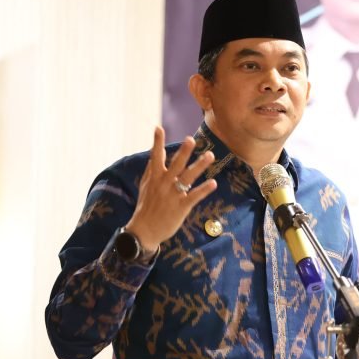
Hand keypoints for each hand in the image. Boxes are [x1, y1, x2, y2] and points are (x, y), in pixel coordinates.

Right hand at [125, 126, 216, 249]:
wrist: (144, 231)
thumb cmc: (146, 207)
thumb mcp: (146, 186)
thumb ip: (152, 170)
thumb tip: (155, 154)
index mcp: (154, 177)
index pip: (155, 156)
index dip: (156, 142)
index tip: (158, 128)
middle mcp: (164, 184)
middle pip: (175, 164)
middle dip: (183, 152)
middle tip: (191, 139)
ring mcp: (173, 195)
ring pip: (188, 177)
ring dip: (199, 166)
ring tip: (210, 155)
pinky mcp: (181, 207)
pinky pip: (194, 196)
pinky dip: (204, 189)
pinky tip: (213, 183)